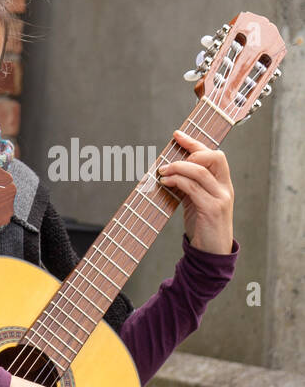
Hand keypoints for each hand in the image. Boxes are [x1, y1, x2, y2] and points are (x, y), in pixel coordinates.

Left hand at [158, 129, 233, 253]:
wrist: (212, 251)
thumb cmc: (202, 225)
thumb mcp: (196, 201)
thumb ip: (188, 185)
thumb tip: (168, 170)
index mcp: (223, 183)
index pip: (214, 154)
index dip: (195, 142)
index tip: (177, 135)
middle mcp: (225, 187)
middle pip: (213, 157)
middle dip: (189, 153)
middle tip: (167, 162)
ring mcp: (221, 198)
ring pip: (201, 171)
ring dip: (178, 168)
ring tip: (162, 172)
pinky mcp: (212, 209)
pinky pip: (194, 188)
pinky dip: (178, 181)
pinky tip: (166, 182)